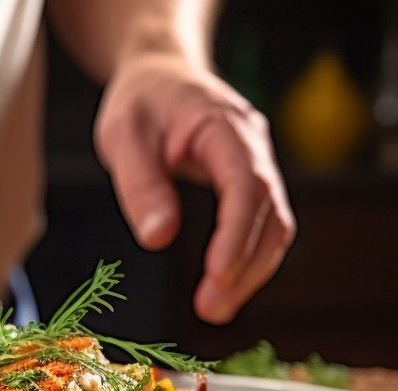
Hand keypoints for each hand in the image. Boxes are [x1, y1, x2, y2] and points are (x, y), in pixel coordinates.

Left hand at [94, 53, 295, 323]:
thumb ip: (140, 183)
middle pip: (268, 213)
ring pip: (274, 225)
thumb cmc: (142, 101)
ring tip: (216, 310)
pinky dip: (249, 260)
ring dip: (251, 272)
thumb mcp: (124, 135)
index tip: (218, 274)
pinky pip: (263, 225)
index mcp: (225, 126)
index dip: (236, 234)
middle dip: (244, 266)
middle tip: (211, 309)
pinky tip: (226, 288)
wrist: (161, 74)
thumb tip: (158, 237)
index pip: (245, 184)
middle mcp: (253, 146)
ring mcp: (258, 164)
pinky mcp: (252, 182)